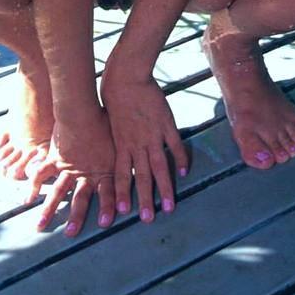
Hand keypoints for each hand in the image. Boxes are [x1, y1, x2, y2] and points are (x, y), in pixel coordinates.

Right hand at [28, 107, 115, 236]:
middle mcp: (85, 171)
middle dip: (76, 216)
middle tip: (71, 233)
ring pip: (58, 191)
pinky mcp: (54, 158)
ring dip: (50, 209)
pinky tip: (26, 199)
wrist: (81, 110)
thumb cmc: (103, 119)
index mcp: (104, 168)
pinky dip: (32, 185)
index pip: (108, 192)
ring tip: (40, 226)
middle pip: (81, 198)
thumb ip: (123, 150)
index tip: (104, 223)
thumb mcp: (117, 136)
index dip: (107, 206)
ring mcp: (68, 166)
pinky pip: (41, 173)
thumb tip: (138, 150)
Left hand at [101, 64, 187, 221]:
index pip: (120, 175)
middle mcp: (136, 143)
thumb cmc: (113, 95)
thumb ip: (116, 137)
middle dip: (145, 199)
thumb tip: (116, 149)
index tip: (123, 212)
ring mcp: (152, 134)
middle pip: (140, 177)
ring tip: (170, 206)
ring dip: (164, 188)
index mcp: (120, 143)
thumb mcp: (109, 120)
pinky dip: (180, 159)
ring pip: (159, 167)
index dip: (122, 194)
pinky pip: (175, 145)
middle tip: (149, 219)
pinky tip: (184, 172)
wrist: (126, 75)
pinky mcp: (166, 123)